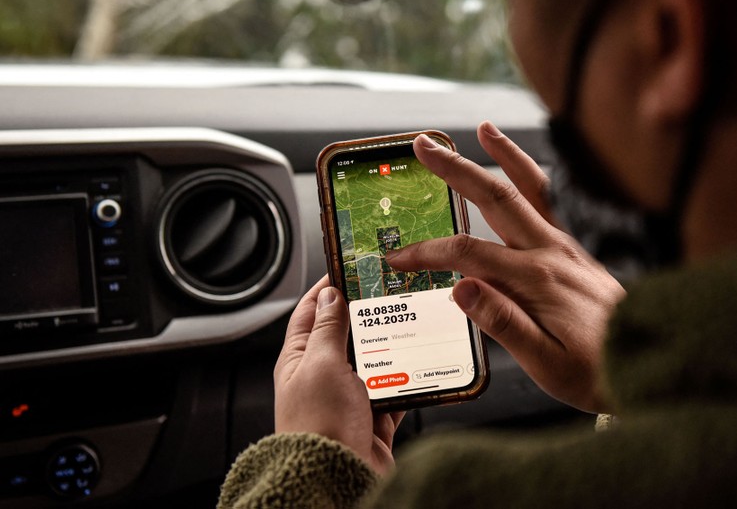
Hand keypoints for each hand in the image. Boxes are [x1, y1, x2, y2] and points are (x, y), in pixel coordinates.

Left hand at [274, 275, 402, 474]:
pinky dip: (410, 382)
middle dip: (369, 315)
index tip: (352, 268)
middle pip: (348, 335)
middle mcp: (323, 377)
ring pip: (376, 361)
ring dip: (393, 347)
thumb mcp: (320, 363)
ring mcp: (349, 399)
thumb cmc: (317, 426)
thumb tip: (329, 295)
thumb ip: (328, 328)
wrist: (335, 480)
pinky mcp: (374, 419)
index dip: (329, 288)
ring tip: (413, 324)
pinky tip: (424, 368)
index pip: (311, 312)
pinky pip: (396, 393)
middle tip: (392, 292)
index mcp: (300, 359)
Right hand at [387, 122, 625, 412]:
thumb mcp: (546, 362)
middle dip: (456, 169)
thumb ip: (503, 323)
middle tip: (427, 146)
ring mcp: (566, 245)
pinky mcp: (576, 248)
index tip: (400, 257)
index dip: (428, 252)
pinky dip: (534, 176)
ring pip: (529, 188)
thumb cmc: (595, 369)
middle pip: (496, 197)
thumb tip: (460, 290)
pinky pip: (551, 201)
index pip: (468, 253)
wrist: (649, 361)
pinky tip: (524, 167)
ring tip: (484, 128)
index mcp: (536, 280)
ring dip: (504, 155)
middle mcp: (551, 253)